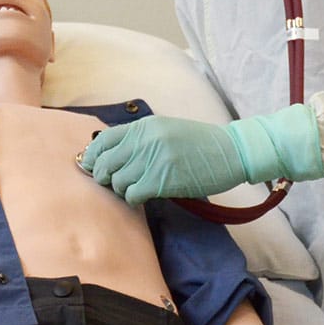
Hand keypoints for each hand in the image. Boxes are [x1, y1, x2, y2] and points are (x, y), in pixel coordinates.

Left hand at [81, 116, 246, 204]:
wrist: (231, 152)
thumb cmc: (201, 144)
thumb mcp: (167, 130)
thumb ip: (141, 139)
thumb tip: (113, 156)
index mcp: (145, 126)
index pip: (103, 140)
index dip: (93, 156)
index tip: (92, 167)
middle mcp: (144, 140)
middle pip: (105, 163)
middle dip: (104, 177)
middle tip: (114, 183)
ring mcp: (152, 159)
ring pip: (116, 181)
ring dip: (122, 189)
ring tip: (134, 189)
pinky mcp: (161, 180)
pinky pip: (132, 194)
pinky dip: (134, 198)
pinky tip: (144, 197)